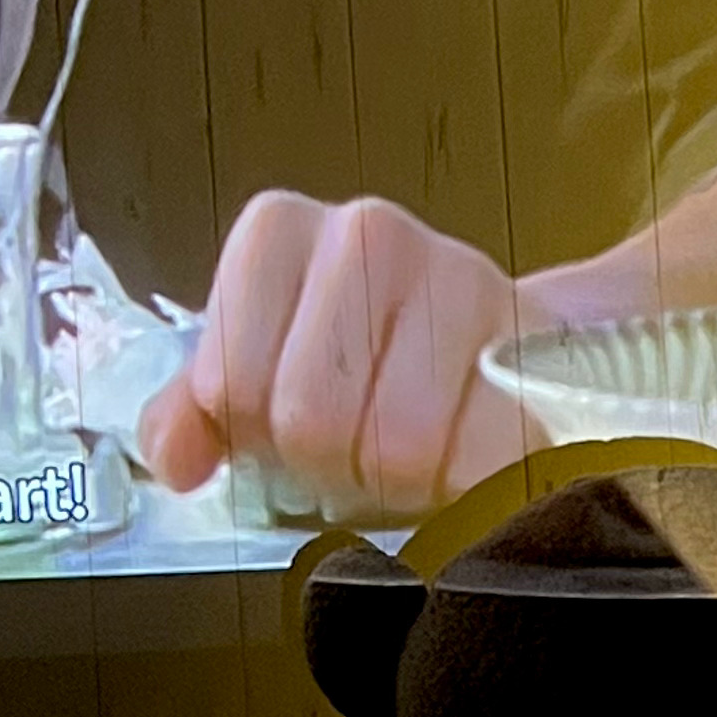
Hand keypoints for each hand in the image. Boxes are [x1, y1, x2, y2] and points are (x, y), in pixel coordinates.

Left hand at [137, 191, 534, 517]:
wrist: (491, 341)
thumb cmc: (358, 360)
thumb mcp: (255, 370)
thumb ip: (192, 412)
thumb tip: (173, 459)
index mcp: (277, 231)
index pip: (228, 384)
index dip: (253, 429)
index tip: (280, 419)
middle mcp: (367, 233)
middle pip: (309, 418)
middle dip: (328, 460)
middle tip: (354, 444)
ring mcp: (460, 275)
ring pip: (398, 447)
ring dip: (401, 480)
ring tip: (411, 447)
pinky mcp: (543, 343)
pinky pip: (486, 460)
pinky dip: (471, 486)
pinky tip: (467, 458)